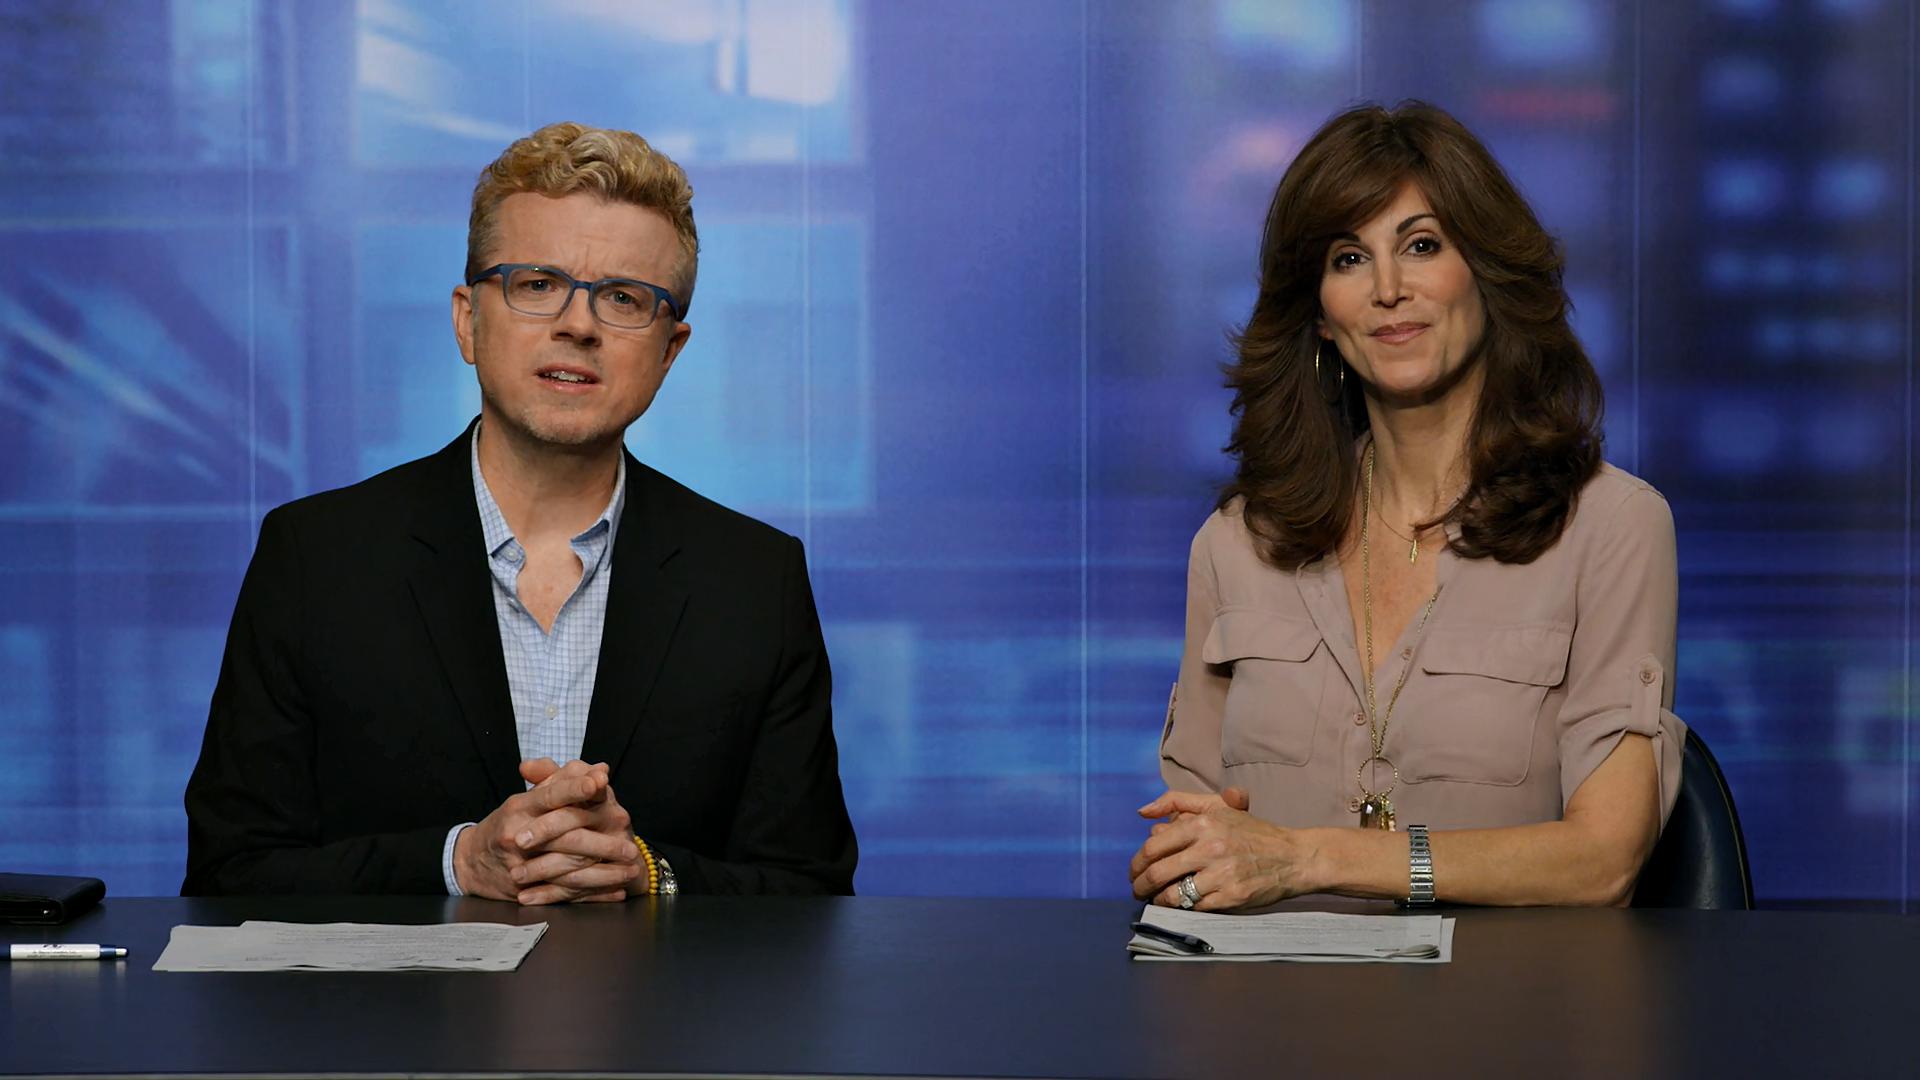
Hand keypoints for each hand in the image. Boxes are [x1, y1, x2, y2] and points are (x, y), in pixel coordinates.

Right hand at [454, 759, 638, 903]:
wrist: (469, 861)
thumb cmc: (507, 823)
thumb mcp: (526, 798)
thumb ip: (561, 782)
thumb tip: (599, 769)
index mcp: (519, 808)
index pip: (550, 795)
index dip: (575, 787)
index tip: (601, 781)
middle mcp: (517, 835)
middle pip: (564, 837)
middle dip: (601, 842)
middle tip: (630, 844)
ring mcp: (519, 865)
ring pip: (567, 870)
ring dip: (603, 873)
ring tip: (630, 870)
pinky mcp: (523, 889)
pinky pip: (563, 894)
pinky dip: (592, 894)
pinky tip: (615, 891)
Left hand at [1128, 788, 1314, 910]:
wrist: (1292, 856)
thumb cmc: (1251, 832)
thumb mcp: (1218, 806)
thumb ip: (1178, 802)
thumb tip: (1143, 813)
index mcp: (1203, 823)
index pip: (1153, 846)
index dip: (1137, 862)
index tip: (1134, 870)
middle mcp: (1211, 847)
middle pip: (1158, 872)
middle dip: (1140, 885)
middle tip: (1137, 890)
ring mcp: (1222, 874)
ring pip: (1174, 894)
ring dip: (1158, 900)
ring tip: (1155, 900)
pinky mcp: (1232, 897)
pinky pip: (1195, 907)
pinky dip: (1183, 909)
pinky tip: (1181, 906)